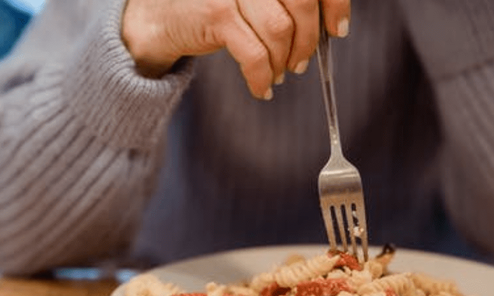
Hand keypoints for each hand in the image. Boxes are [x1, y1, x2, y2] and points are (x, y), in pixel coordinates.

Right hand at [122, 0, 350, 99]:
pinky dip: (262, 78)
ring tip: (279, 74)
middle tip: (302, 62)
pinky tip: (262, 88)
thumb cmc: (211, 6)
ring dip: (285, 60)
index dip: (334, 3)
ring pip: (280, 29)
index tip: (338, 29)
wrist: (155, 16)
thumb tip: (328, 24)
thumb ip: (284, 1)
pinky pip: (255, 54)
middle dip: (309, 40)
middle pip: (302, 1)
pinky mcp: (216, 12)